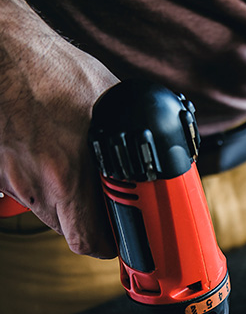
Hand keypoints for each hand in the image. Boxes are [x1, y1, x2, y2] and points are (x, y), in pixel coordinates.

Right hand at [0, 0, 118, 256]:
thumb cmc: (52, 69)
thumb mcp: (111, 102)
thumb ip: (134, 133)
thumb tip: (163, 147)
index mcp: (67, 174)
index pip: (89, 240)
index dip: (110, 244)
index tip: (122, 238)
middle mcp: (34, 183)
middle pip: (68, 230)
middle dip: (91, 222)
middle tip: (107, 204)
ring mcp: (9, 178)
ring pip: (45, 210)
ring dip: (65, 201)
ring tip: (76, 171)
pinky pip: (22, 189)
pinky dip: (38, 181)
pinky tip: (48, 153)